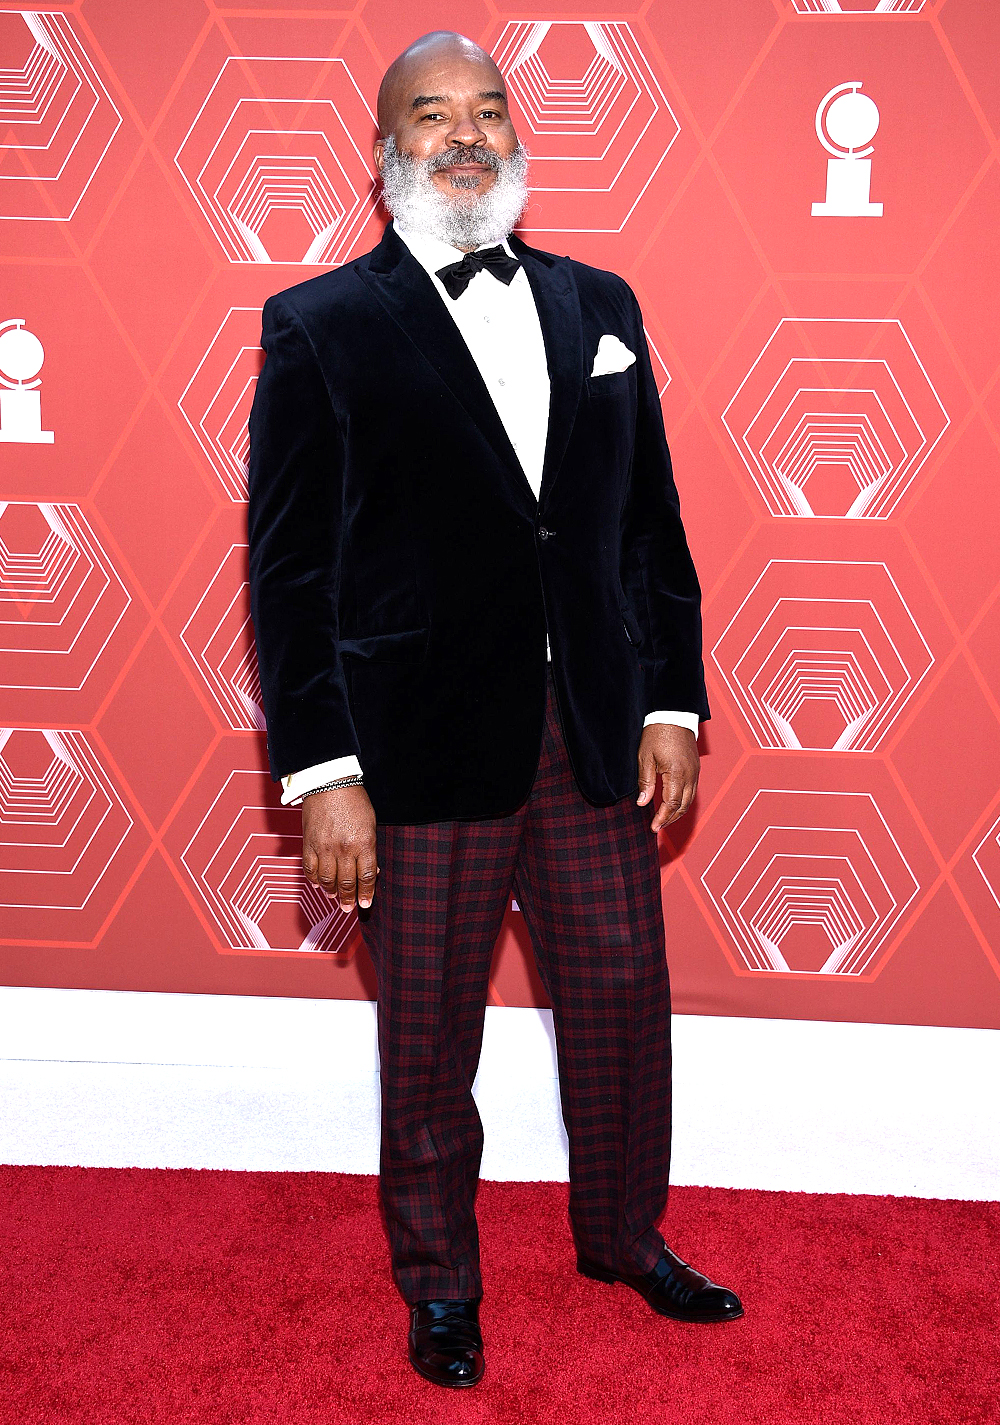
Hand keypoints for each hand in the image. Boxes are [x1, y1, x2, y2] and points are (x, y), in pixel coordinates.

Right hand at [301, 784, 377, 913]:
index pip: (366, 877)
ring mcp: (324, 847)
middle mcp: (344, 849)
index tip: (365, 904)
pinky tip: (319, 884)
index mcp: (363, 843)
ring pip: (327, 880)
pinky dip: (314, 880)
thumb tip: (371, 871)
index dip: (366, 893)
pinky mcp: (309, 844)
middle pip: (347, 882)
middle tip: (348, 908)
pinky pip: (310, 869)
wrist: (328, 782)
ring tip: (334, 898)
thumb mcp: (371, 824)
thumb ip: (370, 849)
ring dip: (331, 892)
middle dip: (349, 899)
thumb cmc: (354, 800)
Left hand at [636, 724, 699, 830]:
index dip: (662, 818)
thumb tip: (642, 803)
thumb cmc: (657, 733)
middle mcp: (690, 774)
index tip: (654, 827)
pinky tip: (673, 803)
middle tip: (657, 826)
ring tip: (664, 819)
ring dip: (678, 812)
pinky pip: (692, 790)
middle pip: (683, 806)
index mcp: (677, 773)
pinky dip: (683, 801)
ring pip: (690, 800)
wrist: (673, 714)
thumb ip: (645, 782)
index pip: (671, 804)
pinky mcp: (696, 767)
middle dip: (670, 819)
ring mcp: (695, 771)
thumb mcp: (645, 758)